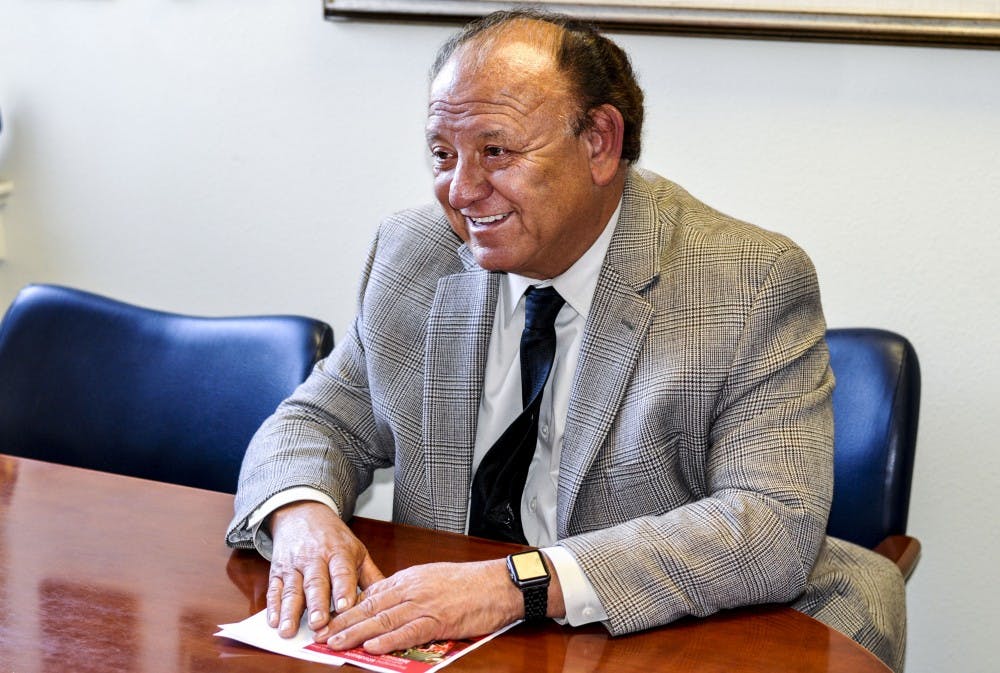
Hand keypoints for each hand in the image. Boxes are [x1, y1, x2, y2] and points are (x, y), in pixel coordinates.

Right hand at [266, 501, 384, 637]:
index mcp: (339, 552)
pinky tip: (273, 621)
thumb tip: (389, 598)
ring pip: (292, 589)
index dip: (343, 589)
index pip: (342, 571)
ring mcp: (294, 564)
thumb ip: (371, 576)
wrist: (302, 513)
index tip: (344, 607)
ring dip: (289, 611)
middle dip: (316, 604)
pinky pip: (275, 589)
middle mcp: (315, 558)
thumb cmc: (333, 538)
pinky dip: (273, 606)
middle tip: (318, 624)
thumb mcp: (356, 550)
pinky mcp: (278, 570)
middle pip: (315, 582)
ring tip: (288, 630)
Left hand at [314, 559, 520, 653]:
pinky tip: (372, 647)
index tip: (330, 618)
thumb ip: (408, 589)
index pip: (371, 594)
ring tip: (335, 643)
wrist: (498, 584)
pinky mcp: (439, 620)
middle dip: (343, 621)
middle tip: (321, 634)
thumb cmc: (470, 583)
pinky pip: (409, 632)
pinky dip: (389, 640)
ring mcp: (424, 604)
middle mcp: (412, 589)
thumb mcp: (432, 578)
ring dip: (356, 633)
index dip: (348, 608)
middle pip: (370, 607)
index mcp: (409, 578)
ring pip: (383, 620)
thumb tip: (385, 602)